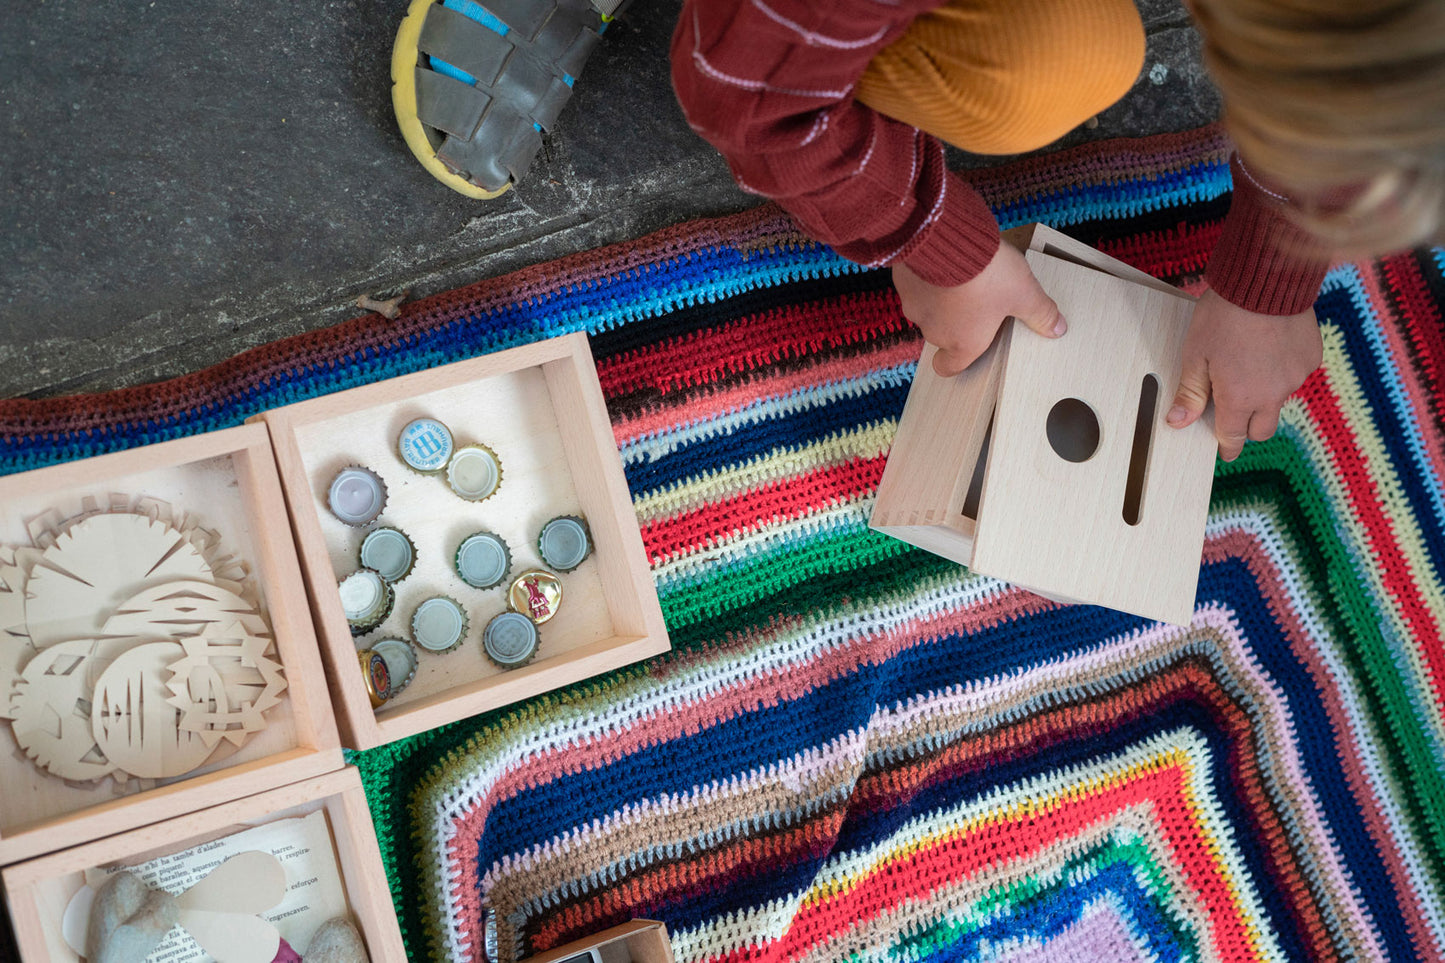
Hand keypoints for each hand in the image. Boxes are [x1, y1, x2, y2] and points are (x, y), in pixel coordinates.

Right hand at [893, 242, 1065, 376]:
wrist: (948, 240)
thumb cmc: (985, 274)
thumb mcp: (1024, 294)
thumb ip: (1040, 314)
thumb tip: (1057, 328)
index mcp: (963, 343)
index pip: (949, 367)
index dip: (955, 362)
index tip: (965, 350)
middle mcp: (935, 331)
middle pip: (942, 334)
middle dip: (956, 318)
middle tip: (977, 299)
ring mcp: (915, 307)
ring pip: (928, 309)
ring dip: (940, 297)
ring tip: (961, 275)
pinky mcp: (903, 283)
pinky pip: (915, 285)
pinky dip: (927, 278)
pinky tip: (943, 262)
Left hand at [1167, 290, 1321, 460]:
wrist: (1265, 281)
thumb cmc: (1224, 316)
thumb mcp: (1196, 355)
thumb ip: (1191, 392)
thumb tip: (1177, 422)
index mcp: (1240, 398)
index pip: (1233, 437)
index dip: (1226, 447)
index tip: (1224, 451)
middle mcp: (1272, 394)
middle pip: (1262, 429)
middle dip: (1247, 428)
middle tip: (1234, 413)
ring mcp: (1296, 377)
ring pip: (1279, 400)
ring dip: (1265, 394)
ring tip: (1249, 365)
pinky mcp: (1311, 357)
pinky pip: (1295, 374)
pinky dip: (1282, 369)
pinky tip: (1269, 347)